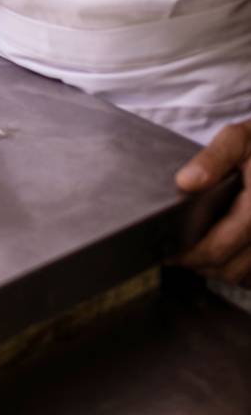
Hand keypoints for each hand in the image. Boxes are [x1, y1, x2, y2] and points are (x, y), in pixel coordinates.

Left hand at [174, 119, 250, 284]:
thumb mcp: (239, 140)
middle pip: (230, 267)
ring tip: (194, 253)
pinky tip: (220, 251)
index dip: (192, 254)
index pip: (221, 245)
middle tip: (176, 255)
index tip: (171, 252)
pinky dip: (235, 267)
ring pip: (243, 275)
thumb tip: (186, 182)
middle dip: (200, 264)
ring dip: (217, 269)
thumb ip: (213, 158)